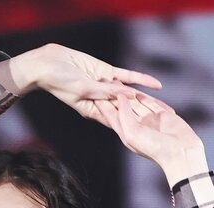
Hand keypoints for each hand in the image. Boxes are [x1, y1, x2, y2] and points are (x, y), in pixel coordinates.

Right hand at [25, 42, 161, 120]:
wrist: (48, 65)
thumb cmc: (59, 82)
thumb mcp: (83, 89)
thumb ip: (104, 91)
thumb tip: (125, 94)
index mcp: (95, 112)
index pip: (119, 121)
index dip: (134, 127)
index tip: (150, 136)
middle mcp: (103, 102)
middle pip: (129, 110)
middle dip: (147, 117)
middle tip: (166, 125)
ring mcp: (105, 87)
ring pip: (131, 95)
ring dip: (147, 100)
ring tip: (165, 108)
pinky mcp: (106, 72)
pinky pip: (127, 77)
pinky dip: (140, 80)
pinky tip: (155, 85)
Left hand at [92, 90, 204, 168]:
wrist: (180, 154)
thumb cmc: (155, 148)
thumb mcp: (133, 133)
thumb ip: (124, 114)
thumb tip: (120, 95)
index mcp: (126, 133)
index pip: (110, 115)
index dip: (101, 102)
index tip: (91, 90)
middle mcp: (136, 127)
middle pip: (121, 107)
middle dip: (111, 94)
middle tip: (101, 80)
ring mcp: (149, 121)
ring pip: (135, 103)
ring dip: (126, 93)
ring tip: (116, 80)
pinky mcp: (162, 116)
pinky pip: (151, 103)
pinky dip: (144, 97)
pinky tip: (137, 89)